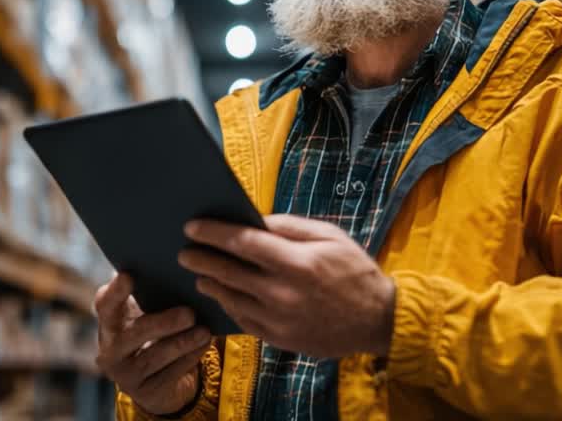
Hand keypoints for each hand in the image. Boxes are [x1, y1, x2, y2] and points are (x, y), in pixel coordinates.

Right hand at [94, 273, 212, 414]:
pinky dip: (189, 358)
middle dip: (163, 323)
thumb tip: (179, 264)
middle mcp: (110, 348)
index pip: (105, 304)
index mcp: (110, 321)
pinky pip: (168, 374)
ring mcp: (124, 374)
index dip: (115, 291)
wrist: (157, 378)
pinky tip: (203, 344)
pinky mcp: (144, 392)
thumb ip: (152, 292)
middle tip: (190, 313)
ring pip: (154, 357)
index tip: (129, 275)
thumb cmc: (155, 330)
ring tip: (204, 331)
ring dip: (182, 343)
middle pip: (134, 334)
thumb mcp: (148, 311)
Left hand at [179, 214, 394, 357]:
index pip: (243, 243)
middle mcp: (283, 294)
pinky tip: (222, 294)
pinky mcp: (279, 339)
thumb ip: (290, 227)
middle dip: (201, 259)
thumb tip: (254, 221)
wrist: (378, 320)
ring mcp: (279, 320)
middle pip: (228, 272)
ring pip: (231, 299)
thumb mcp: (330, 236)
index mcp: (297, 263)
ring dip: (210, 283)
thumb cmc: (355, 271)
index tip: (192, 227)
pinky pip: (243, 320)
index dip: (214, 233)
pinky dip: (228, 305)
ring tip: (199, 273)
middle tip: (184, 251)